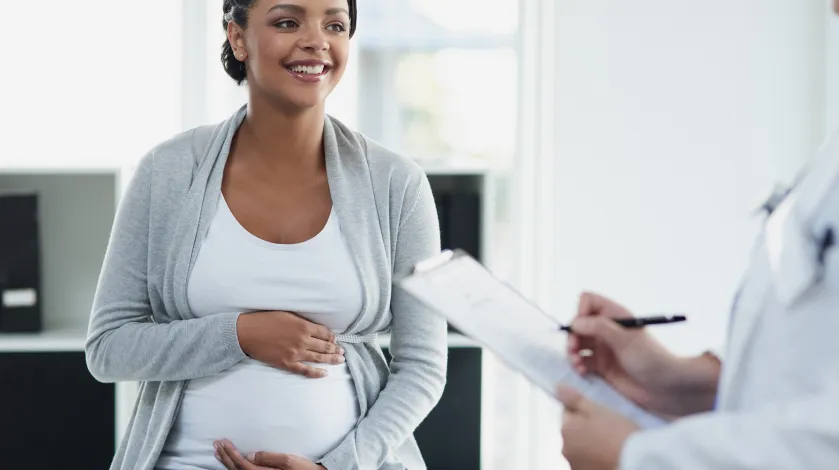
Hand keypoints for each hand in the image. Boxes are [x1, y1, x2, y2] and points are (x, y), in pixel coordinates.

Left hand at [214, 440, 325, 469]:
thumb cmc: (304, 469)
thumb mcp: (288, 460)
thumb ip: (268, 458)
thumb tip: (250, 455)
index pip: (242, 464)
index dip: (231, 453)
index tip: (223, 441)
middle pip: (236, 469)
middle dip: (225, 456)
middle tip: (216, 443)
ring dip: (227, 461)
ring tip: (218, 452)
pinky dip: (234, 466)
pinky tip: (232, 461)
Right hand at [237, 311, 344, 377]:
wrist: (248, 333)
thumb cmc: (265, 320)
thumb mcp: (287, 315)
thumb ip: (302, 322)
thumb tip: (314, 328)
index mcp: (303, 326)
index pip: (325, 333)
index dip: (332, 337)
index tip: (335, 339)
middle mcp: (303, 340)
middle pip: (325, 346)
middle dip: (335, 349)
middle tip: (342, 352)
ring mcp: (295, 353)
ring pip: (319, 358)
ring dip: (331, 360)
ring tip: (340, 360)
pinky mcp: (287, 363)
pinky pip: (305, 370)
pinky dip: (316, 373)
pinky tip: (325, 374)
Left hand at [557, 386, 638, 469]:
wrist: (636, 462)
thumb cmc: (618, 434)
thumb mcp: (598, 410)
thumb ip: (575, 399)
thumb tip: (558, 388)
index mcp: (565, 429)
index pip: (567, 413)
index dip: (583, 410)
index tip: (600, 414)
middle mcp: (565, 449)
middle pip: (573, 432)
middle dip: (586, 428)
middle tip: (608, 428)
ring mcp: (575, 465)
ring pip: (580, 448)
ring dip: (590, 444)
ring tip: (611, 443)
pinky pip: (588, 462)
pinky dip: (595, 458)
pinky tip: (610, 455)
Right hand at [567, 292, 718, 415]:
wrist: (667, 389)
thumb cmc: (651, 359)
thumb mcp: (625, 340)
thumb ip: (600, 328)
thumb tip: (575, 322)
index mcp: (615, 316)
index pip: (589, 302)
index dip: (581, 311)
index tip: (580, 327)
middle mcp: (607, 330)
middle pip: (578, 324)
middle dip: (572, 335)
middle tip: (573, 349)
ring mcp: (604, 349)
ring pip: (577, 344)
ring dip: (572, 352)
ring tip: (577, 363)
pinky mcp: (602, 367)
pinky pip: (582, 362)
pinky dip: (578, 365)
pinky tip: (583, 372)